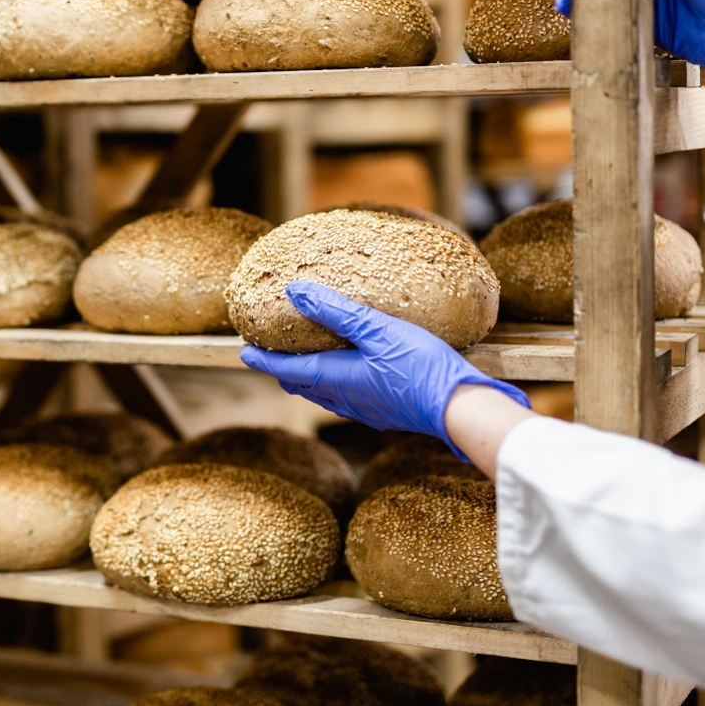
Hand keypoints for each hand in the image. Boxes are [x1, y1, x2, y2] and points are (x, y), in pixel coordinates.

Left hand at [240, 281, 530, 460]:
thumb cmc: (421, 367)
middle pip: (301, 384)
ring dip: (307, 378)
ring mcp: (364, 410)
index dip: (263, 360)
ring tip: (303, 360)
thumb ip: (336, 311)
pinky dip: (332, 384)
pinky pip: (345, 399)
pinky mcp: (384, 413)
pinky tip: (347, 374)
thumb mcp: (378, 330)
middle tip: (270, 351)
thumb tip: (294, 292)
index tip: (244, 351)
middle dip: (282, 369)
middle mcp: (344, 400)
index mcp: (335, 379)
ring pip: (323, 394)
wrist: (461, 409)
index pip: (286, 370)